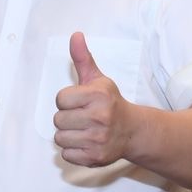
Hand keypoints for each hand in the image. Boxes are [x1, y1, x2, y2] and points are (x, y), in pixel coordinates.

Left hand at [52, 32, 133, 167]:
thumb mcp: (98, 79)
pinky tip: (86, 142)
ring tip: (84, 130)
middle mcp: (99, 118)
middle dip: (67, 118)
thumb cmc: (110, 103)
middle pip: (58, 120)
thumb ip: (82, 58)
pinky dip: (73, 151)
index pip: (60, 99)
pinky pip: (66, 154)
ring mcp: (98, 139)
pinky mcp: (95, 157)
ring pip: (59, 138)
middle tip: (83, 118)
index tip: (81, 102)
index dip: (67, 101)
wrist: (133, 130)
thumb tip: (75, 35)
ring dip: (69, 135)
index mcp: (98, 96)